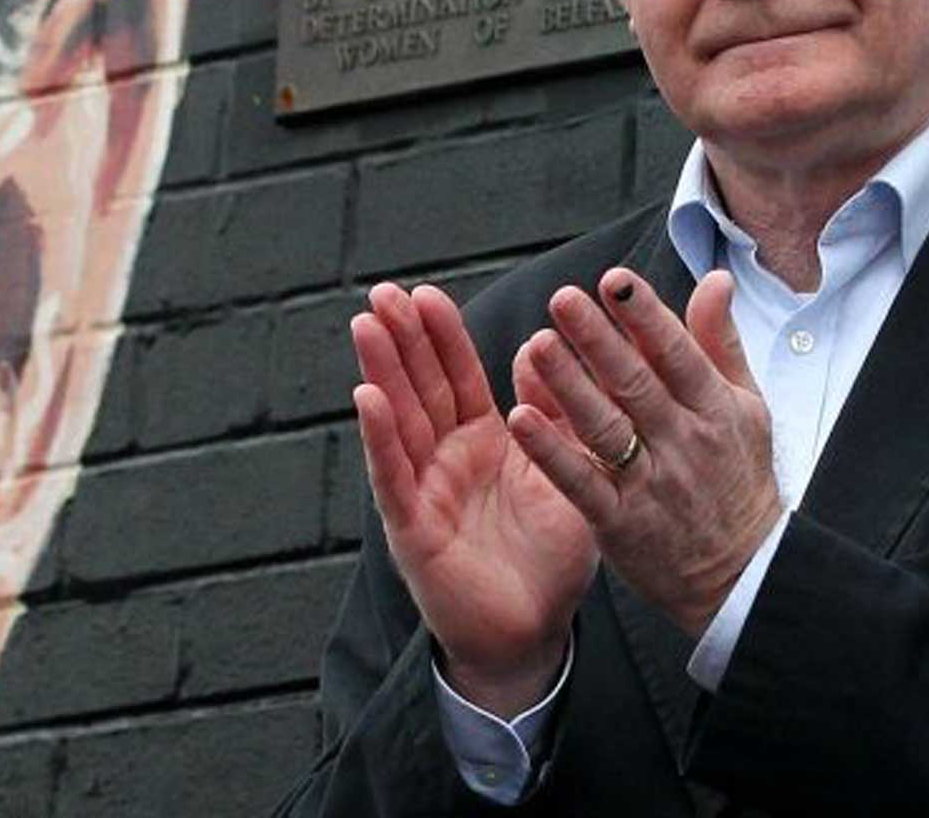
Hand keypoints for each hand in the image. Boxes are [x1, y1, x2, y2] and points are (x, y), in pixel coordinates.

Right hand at [353, 283, 595, 716]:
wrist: (534, 636)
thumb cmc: (549, 560)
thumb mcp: (563, 474)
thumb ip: (551, 415)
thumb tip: (540, 348)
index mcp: (483, 440)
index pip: (458, 376)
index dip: (441, 335)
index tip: (426, 292)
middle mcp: (446, 457)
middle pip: (420, 387)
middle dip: (401, 338)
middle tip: (384, 292)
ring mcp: (424, 489)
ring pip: (398, 420)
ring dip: (380, 370)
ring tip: (366, 324)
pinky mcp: (412, 528)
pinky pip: (393, 476)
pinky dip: (379, 437)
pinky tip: (365, 397)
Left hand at [507, 268, 781, 637]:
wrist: (745, 576)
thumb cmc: (737, 476)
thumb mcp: (745, 408)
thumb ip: (720, 342)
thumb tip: (716, 279)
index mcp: (714, 408)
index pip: (678, 354)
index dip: (646, 316)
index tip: (614, 280)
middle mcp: (684, 442)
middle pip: (636, 385)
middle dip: (599, 340)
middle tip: (562, 298)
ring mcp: (651, 484)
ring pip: (605, 429)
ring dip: (568, 386)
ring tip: (536, 345)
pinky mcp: (620, 522)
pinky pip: (581, 483)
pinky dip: (552, 453)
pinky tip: (521, 419)